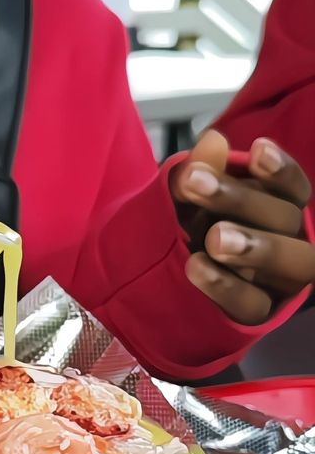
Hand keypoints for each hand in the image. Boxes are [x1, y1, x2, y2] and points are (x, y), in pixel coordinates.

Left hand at [171, 130, 313, 323]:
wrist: (160, 283)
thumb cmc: (190, 226)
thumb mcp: (188, 197)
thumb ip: (201, 171)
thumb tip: (215, 140)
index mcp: (279, 206)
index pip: (293, 187)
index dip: (280, 170)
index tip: (257, 149)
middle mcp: (291, 240)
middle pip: (285, 219)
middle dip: (243, 200)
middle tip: (198, 186)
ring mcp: (280, 280)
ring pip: (287, 263)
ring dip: (253, 246)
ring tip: (213, 238)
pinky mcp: (260, 313)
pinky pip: (254, 303)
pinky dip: (226, 286)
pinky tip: (197, 267)